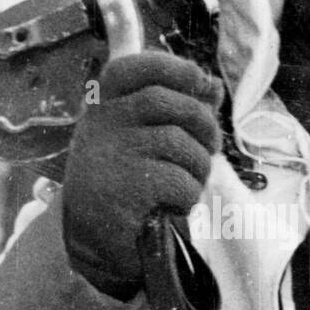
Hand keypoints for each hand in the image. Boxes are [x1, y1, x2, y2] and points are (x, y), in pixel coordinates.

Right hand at [62, 51, 222, 299]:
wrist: (95, 241)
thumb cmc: (126, 182)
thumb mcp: (141, 139)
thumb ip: (175, 112)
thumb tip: (214, 87)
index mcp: (102, 108)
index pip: (132, 69)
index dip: (172, 68)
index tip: (200, 80)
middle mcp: (100, 126)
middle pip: (168, 102)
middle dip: (203, 123)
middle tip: (212, 147)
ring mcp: (110, 156)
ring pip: (180, 144)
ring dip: (199, 166)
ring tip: (188, 184)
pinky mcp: (124, 190)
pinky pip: (179, 181)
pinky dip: (189, 196)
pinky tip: (174, 206)